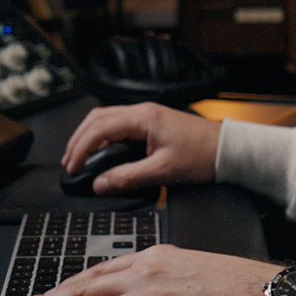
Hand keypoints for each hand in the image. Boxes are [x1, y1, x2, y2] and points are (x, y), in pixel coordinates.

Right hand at [63, 103, 220, 194]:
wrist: (226, 150)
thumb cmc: (202, 156)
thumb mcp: (163, 171)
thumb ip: (128, 178)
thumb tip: (100, 184)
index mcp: (143, 118)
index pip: (100, 128)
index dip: (81, 148)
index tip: (73, 168)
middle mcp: (142, 112)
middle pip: (98, 119)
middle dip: (78, 140)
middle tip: (69, 163)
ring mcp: (146, 116)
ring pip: (106, 119)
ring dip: (89, 137)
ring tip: (78, 158)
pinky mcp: (151, 124)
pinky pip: (119, 126)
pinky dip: (103, 138)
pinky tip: (100, 152)